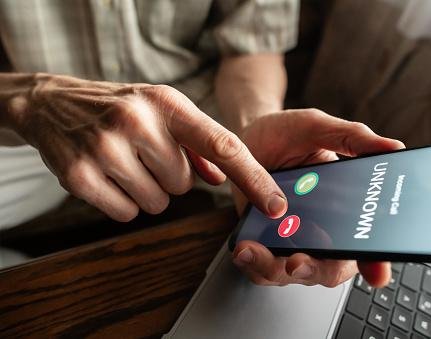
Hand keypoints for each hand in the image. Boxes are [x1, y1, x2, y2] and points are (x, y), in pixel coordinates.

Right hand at [5, 73, 287, 220]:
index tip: (276, 205)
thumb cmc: (122, 108)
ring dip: (148, 190)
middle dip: (171, 177)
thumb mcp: (163, 110)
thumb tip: (223, 177)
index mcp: (167, 103)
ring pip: (158, 202)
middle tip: (146, 154)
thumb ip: (198, 143)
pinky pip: (126, 213)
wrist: (55, 104)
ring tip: (127, 163)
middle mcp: (137, 121)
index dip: (252, 178)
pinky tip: (108, 175)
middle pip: (185, 185)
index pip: (222, 145)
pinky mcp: (80, 175)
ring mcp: (106, 148)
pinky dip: (123, 202)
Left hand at [231, 109, 404, 286]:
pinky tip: (244, 248)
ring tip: (252, 251)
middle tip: (297, 261)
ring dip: (273, 268)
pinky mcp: (267, 242)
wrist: (249, 136)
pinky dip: (253, 265)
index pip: (368, 242)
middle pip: (331, 268)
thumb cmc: (287, 134)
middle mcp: (324, 229)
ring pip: (292, 274)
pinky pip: (263, 269)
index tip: (376, 272)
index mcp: (346, 206)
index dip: (377, 262)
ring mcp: (294, 239)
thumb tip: (392, 147)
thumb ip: (352, 138)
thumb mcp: (318, 128)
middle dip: (315, 270)